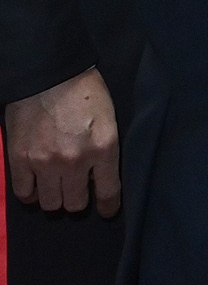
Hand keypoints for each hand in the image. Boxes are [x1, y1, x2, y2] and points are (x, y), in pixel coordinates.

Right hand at [4, 67, 119, 215]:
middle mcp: (75, 161)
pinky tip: (36, 184)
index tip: (106, 210)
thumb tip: (101, 176)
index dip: (108, 206)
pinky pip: (24, 194)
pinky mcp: (20, 160)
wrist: (49, 73)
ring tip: (56, 186)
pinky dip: (30, 193)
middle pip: (75, 203)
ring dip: (55, 198)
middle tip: (77, 189)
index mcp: (104, 148)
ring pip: (50, 204)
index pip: (108, 193)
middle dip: (78, 199)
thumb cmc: (86, 92)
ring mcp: (44, 163)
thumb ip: (106, 150)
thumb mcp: (109, 120)